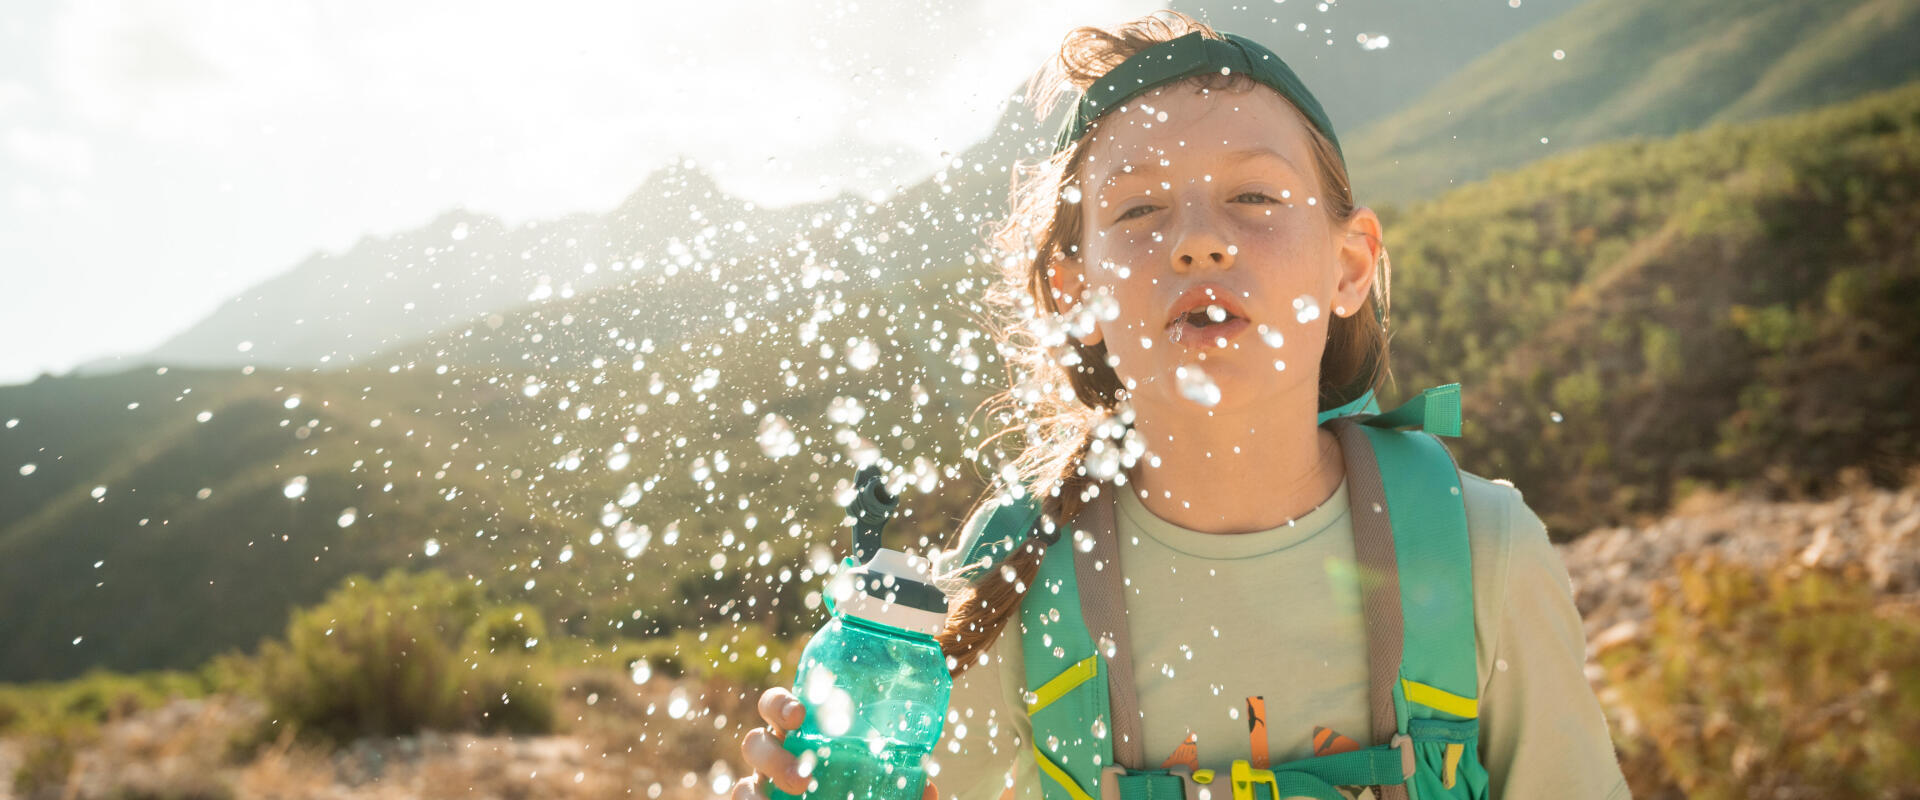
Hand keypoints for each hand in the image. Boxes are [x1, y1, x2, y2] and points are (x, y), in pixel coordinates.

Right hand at [732, 686, 939, 799]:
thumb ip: (904, 789)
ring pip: (744, 782)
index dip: (780, 705)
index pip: (779, 708)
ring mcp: (761, 787)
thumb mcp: (882, 789)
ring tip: (796, 795)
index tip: (799, 713)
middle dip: (772, 755)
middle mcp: (775, 759)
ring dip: (760, 790)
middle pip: (755, 743)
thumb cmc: (856, 793)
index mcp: (802, 737)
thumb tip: (929, 789)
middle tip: (804, 776)